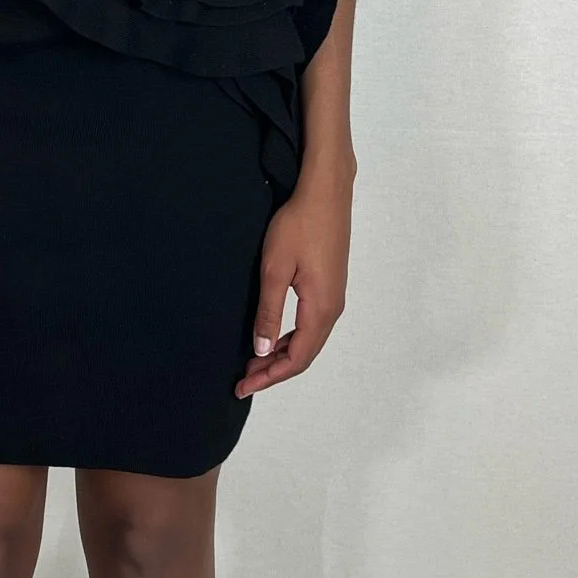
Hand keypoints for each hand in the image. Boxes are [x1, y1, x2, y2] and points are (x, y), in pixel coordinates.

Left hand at [234, 169, 351, 398]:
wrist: (326, 192)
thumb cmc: (299, 225)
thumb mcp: (275, 269)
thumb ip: (268, 312)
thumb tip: (260, 351)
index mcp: (321, 308)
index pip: (296, 358)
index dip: (269, 377)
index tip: (243, 386)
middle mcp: (332, 308)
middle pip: (304, 354)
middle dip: (273, 370)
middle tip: (243, 379)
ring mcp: (334, 296)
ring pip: (308, 340)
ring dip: (281, 354)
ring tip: (253, 362)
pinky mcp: (330, 285)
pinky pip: (312, 324)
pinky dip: (291, 337)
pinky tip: (273, 335)